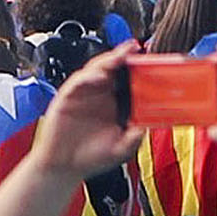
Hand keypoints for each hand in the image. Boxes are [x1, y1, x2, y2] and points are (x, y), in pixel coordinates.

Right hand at [19, 43, 145, 185]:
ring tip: (121, 56)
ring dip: (107, 61)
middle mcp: (98, 94)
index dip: (136, 69)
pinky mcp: (66, 98)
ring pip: (95, 70)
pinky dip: (89, 77)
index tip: (152, 62)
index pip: (126, 79)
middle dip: (123, 56)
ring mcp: (82, 94)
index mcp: (112, 102)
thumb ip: (134, 138)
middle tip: (135, 48)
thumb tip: (147, 126)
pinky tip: (101, 77)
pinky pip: (77, 82)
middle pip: (111, 68)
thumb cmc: (91, 157)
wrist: (64, 168)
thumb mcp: (120, 149)